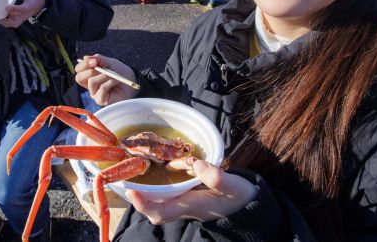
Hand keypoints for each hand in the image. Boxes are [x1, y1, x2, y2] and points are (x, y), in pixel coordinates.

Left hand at [0, 0, 44, 27]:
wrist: (39, 4)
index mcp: (29, 6)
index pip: (22, 9)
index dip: (14, 9)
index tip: (7, 7)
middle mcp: (25, 15)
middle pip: (14, 22)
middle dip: (5, 20)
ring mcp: (21, 19)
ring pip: (11, 24)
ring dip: (2, 21)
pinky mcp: (18, 20)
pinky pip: (9, 23)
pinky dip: (2, 21)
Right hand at [75, 55, 138, 104]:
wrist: (133, 82)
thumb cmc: (121, 72)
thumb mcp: (110, 62)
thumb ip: (99, 59)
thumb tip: (85, 57)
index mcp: (90, 75)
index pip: (79, 70)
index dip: (83, 64)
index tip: (94, 61)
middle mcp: (90, 85)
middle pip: (79, 78)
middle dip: (90, 70)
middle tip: (101, 68)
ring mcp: (95, 93)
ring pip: (91, 82)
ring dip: (104, 76)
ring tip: (114, 75)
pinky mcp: (101, 100)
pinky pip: (101, 88)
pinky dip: (110, 82)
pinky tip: (116, 81)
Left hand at [125, 159, 256, 223]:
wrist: (250, 205)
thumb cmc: (241, 196)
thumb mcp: (234, 186)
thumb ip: (217, 177)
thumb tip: (196, 163)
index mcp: (192, 207)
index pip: (160, 212)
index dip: (143, 204)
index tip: (130, 190)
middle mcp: (184, 208)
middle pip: (154, 209)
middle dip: (138, 198)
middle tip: (126, 178)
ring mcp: (185, 204)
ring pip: (159, 203)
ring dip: (146, 192)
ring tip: (136, 173)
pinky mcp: (188, 197)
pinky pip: (167, 195)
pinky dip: (157, 186)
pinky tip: (156, 171)